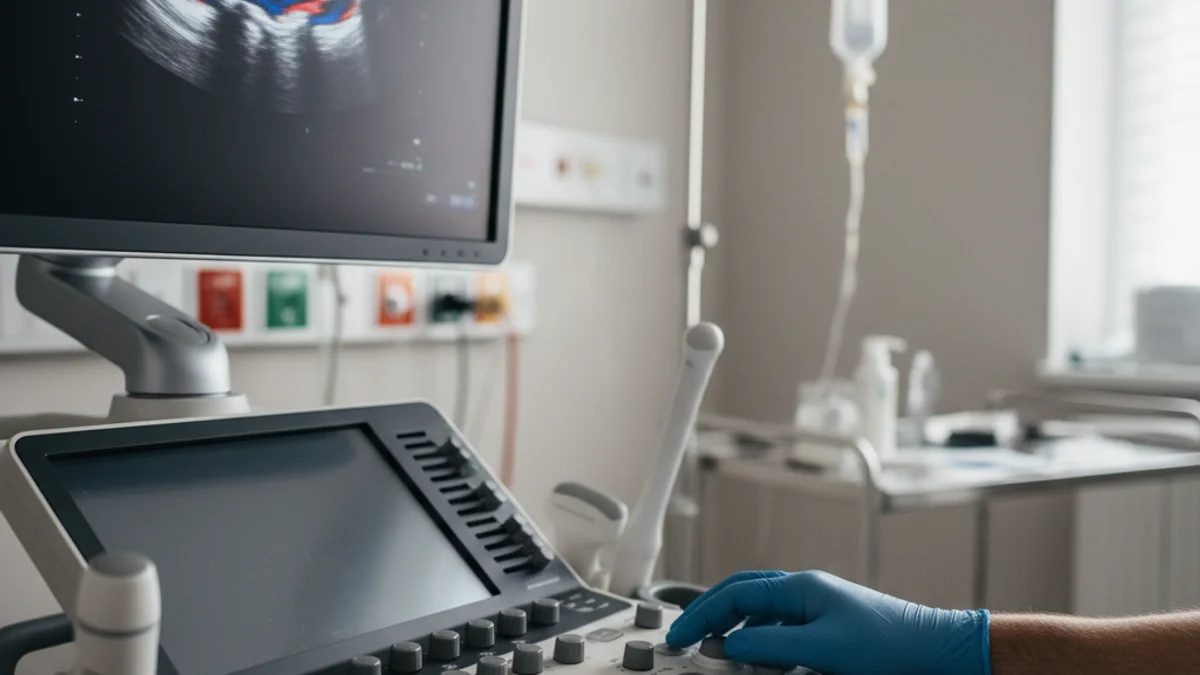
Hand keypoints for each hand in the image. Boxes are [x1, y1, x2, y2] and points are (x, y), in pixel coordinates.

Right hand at [665, 570, 989, 674]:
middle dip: (709, 613)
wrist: (937, 651)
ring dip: (733, 625)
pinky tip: (756, 656)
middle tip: (685, 637)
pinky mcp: (829, 628)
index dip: (701, 615)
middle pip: (742, 593)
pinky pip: (780, 626)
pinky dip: (758, 637)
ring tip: (714, 647)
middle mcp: (805, 591)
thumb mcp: (821, 648)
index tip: (679, 637)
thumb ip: (770, 644)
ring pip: (760, 609)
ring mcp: (817, 608)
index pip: (734, 594)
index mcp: (800, 587)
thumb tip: (729, 642)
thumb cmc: (889, 646)